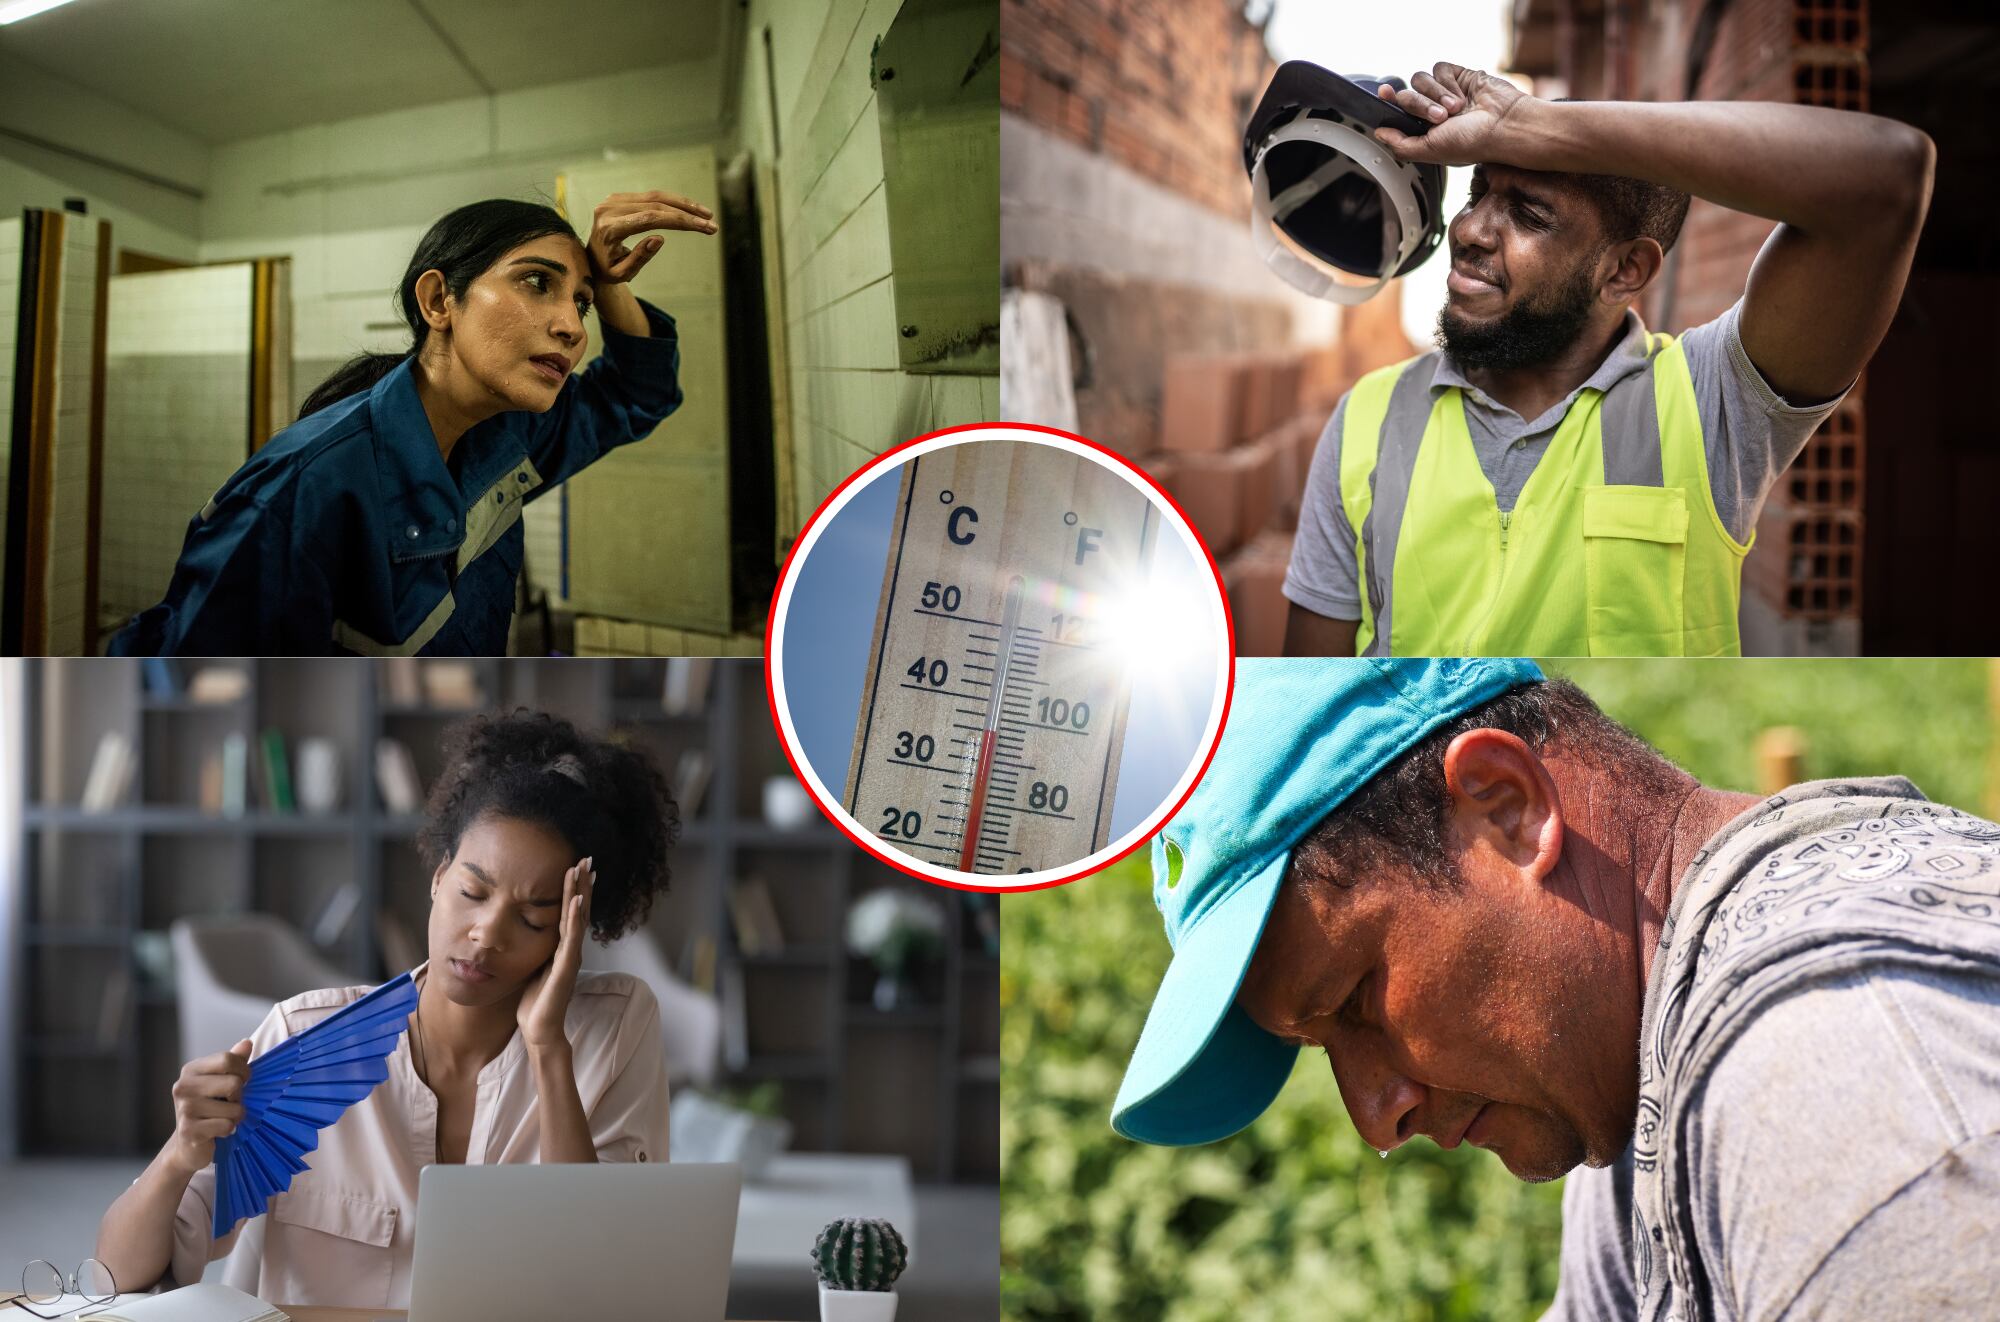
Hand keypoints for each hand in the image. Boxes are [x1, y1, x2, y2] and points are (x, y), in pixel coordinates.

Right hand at [168, 1038, 251, 1176]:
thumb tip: (246, 1043)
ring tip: (223, 1118)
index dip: (243, 1071)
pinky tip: (217, 1131)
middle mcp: (183, 1087)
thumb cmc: (209, 1108)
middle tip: (230, 1103)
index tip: (242, 1081)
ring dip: (236, 1116)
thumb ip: (233, 1061)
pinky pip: (227, 1126)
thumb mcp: (220, 1080)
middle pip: (234, 1083)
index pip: (228, 1059)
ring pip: (234, 1108)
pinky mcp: (189, 1131)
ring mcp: (184, 1109)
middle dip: (240, 1096)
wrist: (188, 1145)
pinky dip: (229, 1130)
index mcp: (191, 1070)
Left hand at [517, 858, 593, 1051]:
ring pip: (577, 918)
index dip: (575, 889)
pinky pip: (572, 938)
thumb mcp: (534, 967)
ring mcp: (571, 957)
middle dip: (583, 884)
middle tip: (587, 858)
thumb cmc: (536, 1002)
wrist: (540, 1029)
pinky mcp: (566, 967)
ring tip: (582, 870)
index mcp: (563, 947)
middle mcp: (571, 949)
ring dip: (580, 893)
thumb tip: (526, 932)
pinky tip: (577, 901)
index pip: (571, 912)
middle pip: (579, 909)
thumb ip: (537, 950)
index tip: (578, 866)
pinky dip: (575, 918)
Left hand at [586, 191, 715, 285]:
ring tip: (707, 215)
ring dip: (684, 204)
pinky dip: (673, 202)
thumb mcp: (621, 274)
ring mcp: (614, 200)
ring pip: (656, 197)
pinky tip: (690, 210)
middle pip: (656, 206)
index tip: (703, 227)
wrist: (590, 258)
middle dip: (687, 215)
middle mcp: (609, 209)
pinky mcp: (621, 197)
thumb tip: (659, 238)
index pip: (650, 219)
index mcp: (609, 228)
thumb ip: (638, 258)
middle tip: (712, 225)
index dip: (680, 221)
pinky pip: (651, 197)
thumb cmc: (607, 270)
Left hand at [1371, 63, 1530, 166]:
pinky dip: (1448, 82)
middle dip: (1421, 106)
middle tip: (1440, 118)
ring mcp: (1446, 92)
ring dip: (1436, 95)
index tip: (1383, 94)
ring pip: (1421, 80)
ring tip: (1455, 109)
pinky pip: (1440, 69)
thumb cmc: (1473, 142)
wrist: (1504, 124)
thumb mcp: (1430, 151)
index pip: (1398, 112)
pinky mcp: (1459, 75)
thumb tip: (1379, 133)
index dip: (1388, 102)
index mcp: (1424, 130)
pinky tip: (1461, 94)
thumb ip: (1401, 144)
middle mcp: (1433, 110)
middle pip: (1407, 96)